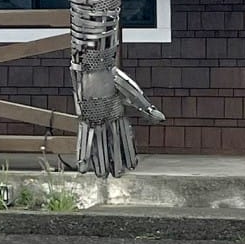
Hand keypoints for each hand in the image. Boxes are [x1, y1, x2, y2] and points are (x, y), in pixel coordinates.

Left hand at [71, 61, 162, 178]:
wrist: (96, 66)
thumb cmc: (116, 79)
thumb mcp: (133, 96)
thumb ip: (145, 110)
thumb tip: (161, 120)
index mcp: (119, 114)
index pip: (125, 138)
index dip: (128, 153)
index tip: (132, 167)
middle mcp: (107, 119)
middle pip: (111, 144)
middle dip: (113, 160)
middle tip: (115, 176)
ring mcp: (95, 118)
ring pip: (99, 144)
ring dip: (99, 160)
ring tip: (99, 175)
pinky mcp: (84, 116)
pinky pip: (85, 136)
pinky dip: (84, 150)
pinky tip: (83, 161)